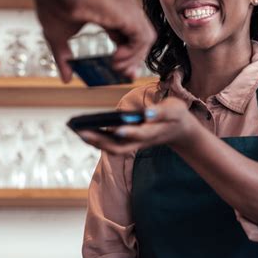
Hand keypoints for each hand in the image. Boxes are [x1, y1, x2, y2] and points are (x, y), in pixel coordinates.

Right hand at [35, 0, 156, 82]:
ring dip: (133, 59)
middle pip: (140, 39)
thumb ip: (64, 59)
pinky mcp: (129, 14)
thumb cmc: (54, 3)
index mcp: (110, 12)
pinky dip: (134, 53)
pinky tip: (117, 58)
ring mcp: (128, 9)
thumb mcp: (57, 38)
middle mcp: (123, 9)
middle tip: (122, 74)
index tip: (119, 71)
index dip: (127, 56)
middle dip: (133, 61)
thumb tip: (66, 80)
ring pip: (145, 40)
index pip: (128, 37)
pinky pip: (143, 38)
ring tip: (116, 66)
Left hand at [76, 97, 197, 155]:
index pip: (141, 134)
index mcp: (154, 132)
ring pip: (112, 148)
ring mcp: (134, 144)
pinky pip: (111, 143)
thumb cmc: (175, 116)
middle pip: (119, 147)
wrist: (179, 129)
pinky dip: (98, 138)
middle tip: (82, 131)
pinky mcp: (129, 142)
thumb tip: (146, 113)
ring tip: (78, 130)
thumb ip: (161, 112)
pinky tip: (85, 129)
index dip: (130, 132)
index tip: (117, 128)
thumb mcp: (174, 110)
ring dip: (95, 141)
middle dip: (100, 141)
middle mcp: (141, 142)